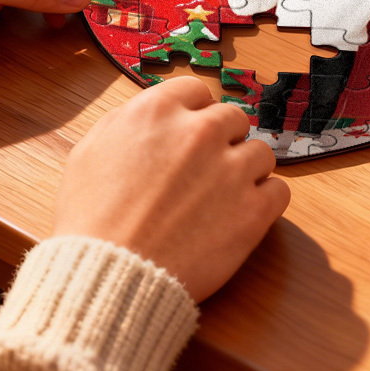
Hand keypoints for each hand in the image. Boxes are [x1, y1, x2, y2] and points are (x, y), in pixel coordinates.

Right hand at [52, 77, 290, 301]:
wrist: (110, 278)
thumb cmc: (91, 221)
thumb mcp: (89, 152)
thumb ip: (126, 121)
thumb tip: (151, 113)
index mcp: (159, 112)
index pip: (196, 92)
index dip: (192, 115)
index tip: (189, 136)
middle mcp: (200, 132)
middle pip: (233, 118)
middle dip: (221, 141)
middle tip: (204, 171)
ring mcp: (231, 170)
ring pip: (260, 153)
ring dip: (245, 170)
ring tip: (221, 198)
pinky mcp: (253, 210)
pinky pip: (279, 190)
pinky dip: (265, 201)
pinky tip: (243, 214)